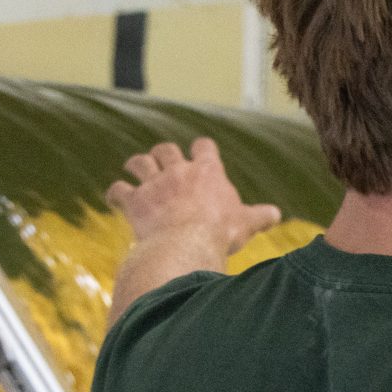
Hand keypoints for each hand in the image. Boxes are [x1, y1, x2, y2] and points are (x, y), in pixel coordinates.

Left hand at [106, 137, 280, 264]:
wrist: (188, 244)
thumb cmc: (221, 232)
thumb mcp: (246, 224)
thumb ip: (260, 216)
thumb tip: (276, 215)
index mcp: (207, 172)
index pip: (203, 146)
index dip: (200, 148)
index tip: (199, 152)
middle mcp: (178, 171)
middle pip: (165, 149)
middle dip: (163, 154)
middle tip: (162, 161)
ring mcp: (154, 184)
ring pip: (139, 162)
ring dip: (136, 165)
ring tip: (135, 170)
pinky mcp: (135, 200)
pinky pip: (118, 190)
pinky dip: (116, 193)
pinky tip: (116, 199)